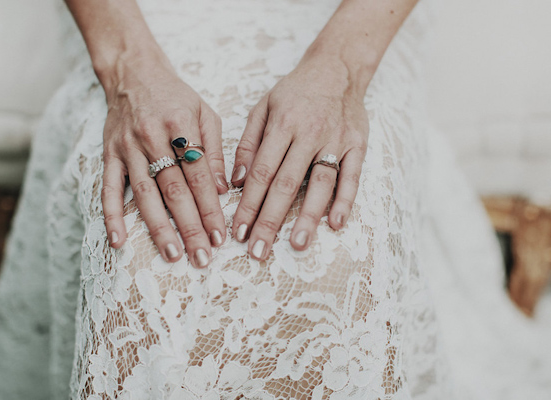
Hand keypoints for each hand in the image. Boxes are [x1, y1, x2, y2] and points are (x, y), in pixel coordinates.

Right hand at [101, 55, 227, 267]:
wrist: (133, 73)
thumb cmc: (175, 96)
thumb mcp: (205, 113)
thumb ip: (213, 151)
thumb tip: (224, 190)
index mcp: (181, 125)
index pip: (198, 175)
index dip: (210, 208)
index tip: (220, 236)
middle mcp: (152, 137)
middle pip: (173, 190)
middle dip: (190, 226)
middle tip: (201, 257)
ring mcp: (127, 148)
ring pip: (145, 194)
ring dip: (158, 228)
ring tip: (173, 255)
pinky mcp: (109, 154)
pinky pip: (108, 188)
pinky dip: (112, 215)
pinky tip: (118, 240)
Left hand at [230, 54, 368, 259]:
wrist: (337, 69)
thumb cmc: (294, 93)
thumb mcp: (262, 108)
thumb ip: (248, 144)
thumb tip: (235, 182)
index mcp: (282, 126)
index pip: (261, 173)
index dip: (248, 204)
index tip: (238, 232)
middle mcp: (309, 135)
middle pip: (286, 184)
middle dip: (270, 221)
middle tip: (259, 251)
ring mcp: (336, 141)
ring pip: (320, 184)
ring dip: (307, 217)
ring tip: (296, 245)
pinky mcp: (359, 146)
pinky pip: (352, 177)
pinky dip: (345, 200)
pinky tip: (336, 223)